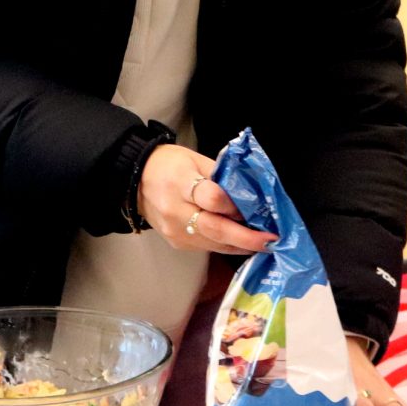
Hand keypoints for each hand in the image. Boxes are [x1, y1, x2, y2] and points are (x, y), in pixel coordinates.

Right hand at [138, 144, 277, 254]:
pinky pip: (208, 247)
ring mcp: (175, 232)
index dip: (233, 204)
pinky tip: (242, 241)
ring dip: (241, 244)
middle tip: (270, 240)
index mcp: (180, 182)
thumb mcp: (196, 159)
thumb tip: (249, 194)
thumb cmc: (170, 164)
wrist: (136, 180)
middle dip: (246, 237)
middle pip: (215, 228)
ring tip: (263, 242)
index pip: (211, 197)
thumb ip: (222, 176)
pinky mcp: (177, 244)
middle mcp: (176, 211)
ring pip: (214, 243)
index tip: (253, 206)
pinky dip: (227, 244)